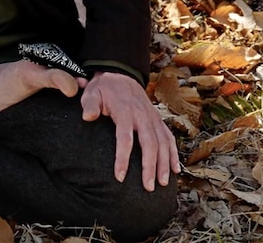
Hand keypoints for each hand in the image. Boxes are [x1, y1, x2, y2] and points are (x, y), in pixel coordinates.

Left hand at [80, 71, 179, 191]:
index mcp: (125, 111)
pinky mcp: (158, 119)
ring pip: (162, 143)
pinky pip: (169, 137)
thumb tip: (87, 117)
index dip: (123, 159)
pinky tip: (175, 168)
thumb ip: (89, 104)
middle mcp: (142, 115)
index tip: (120, 177)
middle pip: (149, 144)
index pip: (125, 138)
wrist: (120, 75)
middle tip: (148, 187)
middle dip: (150, 167)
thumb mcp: (92, 92)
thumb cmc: (104, 88)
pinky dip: (174, 153)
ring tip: (162, 183)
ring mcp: (152, 117)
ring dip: (164, 163)